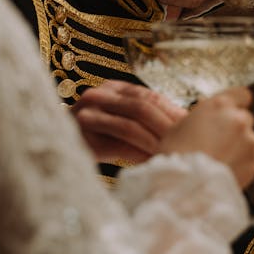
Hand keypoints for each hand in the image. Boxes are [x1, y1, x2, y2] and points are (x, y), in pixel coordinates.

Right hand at [71, 80, 185, 162]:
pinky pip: (118, 143)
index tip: (196, 130)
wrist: (56, 152)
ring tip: (178, 156)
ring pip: (132, 125)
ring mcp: (87, 113)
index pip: (149, 96)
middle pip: (143, 108)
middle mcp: (98, 95)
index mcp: (112, 88)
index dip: (173, 112)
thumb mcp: (121, 125)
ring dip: (156, 143)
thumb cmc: (95, 141)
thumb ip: (144, 122)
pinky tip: (154, 165)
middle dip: (169, 127)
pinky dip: (139, 155)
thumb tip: (185, 127)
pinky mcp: (83, 136)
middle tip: (194, 144)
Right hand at [156, 87, 253, 190]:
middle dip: (233, 126)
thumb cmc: (176, 154)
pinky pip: (249, 157)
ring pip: (247, 138)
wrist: (186, 185)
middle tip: (216, 138)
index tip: (228, 109)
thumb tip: (204, 118)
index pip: (241, 94)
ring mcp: (248, 141)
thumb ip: (199, 117)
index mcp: (219, 105)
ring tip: (217, 158)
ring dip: (236, 145)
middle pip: (244, 117)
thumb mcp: (178, 126)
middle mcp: (238, 119)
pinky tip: (222, 168)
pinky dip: (239, 161)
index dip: (235, 102)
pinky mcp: (253, 162)